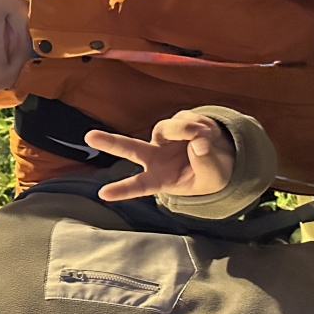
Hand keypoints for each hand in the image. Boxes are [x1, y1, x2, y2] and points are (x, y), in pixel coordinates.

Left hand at [85, 111, 234, 201]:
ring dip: (185, 130)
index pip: (139, 186)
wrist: (224, 156)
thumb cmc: (210, 173)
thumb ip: (205, 164)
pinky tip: (208, 132)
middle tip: (89, 137)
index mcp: (160, 179)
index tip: (103, 194)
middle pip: (129, 149)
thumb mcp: (213, 177)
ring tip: (204, 136)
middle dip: (110, 142)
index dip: (122, 190)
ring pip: (166, 128)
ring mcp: (163, 138)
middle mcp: (155, 157)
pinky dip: (200, 125)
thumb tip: (198, 143)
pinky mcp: (174, 122)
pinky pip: (185, 119)